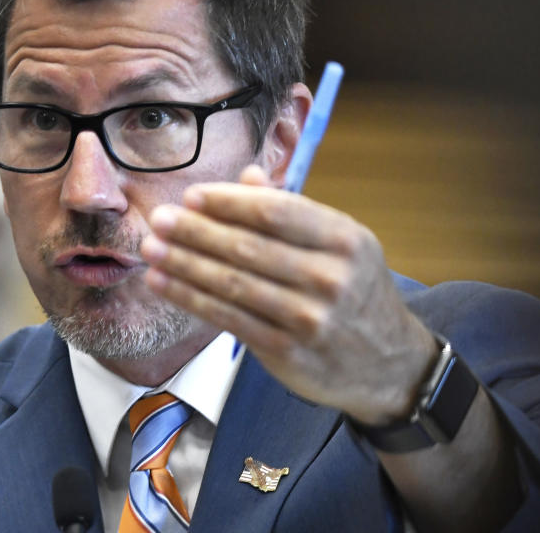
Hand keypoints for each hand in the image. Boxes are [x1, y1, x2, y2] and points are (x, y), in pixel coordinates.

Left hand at [141, 165, 437, 424]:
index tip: (191, 196)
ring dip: (185, 264)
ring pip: (234, 285)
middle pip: (248, 247)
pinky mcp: (289, 352)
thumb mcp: (339, 244)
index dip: (227, 202)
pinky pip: (230, 319)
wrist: (389, 364)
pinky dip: (191, 299)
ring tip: (150, 249)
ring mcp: (310, 318)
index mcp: (344, 238)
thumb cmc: (354, 291)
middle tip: (158, 219)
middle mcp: (331, 276)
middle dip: (195, 231)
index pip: (275, 212)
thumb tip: (246, 176)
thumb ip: (291, 211)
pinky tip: (164, 283)